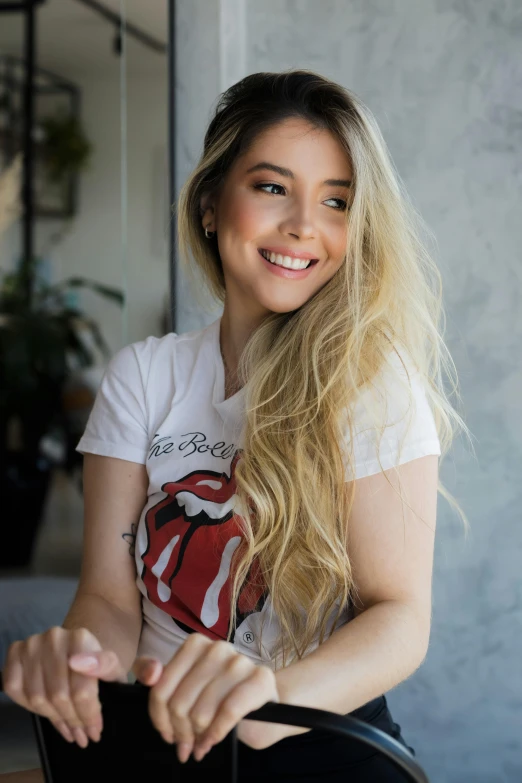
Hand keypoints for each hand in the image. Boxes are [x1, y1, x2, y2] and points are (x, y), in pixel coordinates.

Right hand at [3, 627, 126, 748]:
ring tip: (67, 727)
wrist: (78, 650)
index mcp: (81, 638)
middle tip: (82, 733)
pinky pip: (15, 689)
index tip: (95, 730)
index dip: (88, 715)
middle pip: (58, 696)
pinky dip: (29, 706)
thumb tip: (77, 663)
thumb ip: (104, 665)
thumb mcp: (112, 668)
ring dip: (53, 718)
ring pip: (37, 697)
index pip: (81, 690)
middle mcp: (54, 637)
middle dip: (72, 720)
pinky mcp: (15, 653)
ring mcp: (32, 644)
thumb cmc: (95, 665)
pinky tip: (47, 711)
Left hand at [131, 633, 281, 762]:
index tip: (166, 733)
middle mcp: (217, 647)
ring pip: (202, 711)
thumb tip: (151, 673)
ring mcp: (240, 661)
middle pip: (180, 702)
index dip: (160, 718)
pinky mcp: (261, 678)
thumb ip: (156, 676)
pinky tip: (212, 740)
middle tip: (186, 743)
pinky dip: (217, 732)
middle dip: (181, 731)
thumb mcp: (183, 686)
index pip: (161, 688)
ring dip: (198, 736)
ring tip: (200, 743)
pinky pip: (228, 711)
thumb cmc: (219, 695)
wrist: (263, 702)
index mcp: (195, 645)